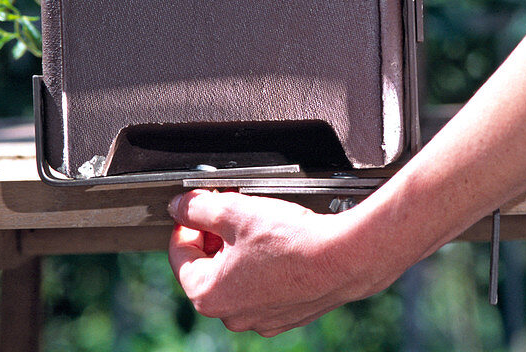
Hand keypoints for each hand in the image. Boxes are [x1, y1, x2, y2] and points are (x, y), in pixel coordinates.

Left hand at [167, 189, 392, 335]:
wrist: (345, 257)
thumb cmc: (293, 239)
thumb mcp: (236, 211)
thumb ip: (198, 208)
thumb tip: (180, 206)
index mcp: (208, 294)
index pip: (180, 253)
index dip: (188, 223)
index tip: (199, 207)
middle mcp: (232, 315)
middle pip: (210, 267)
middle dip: (218, 237)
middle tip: (234, 210)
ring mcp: (262, 319)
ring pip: (239, 278)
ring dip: (243, 252)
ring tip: (263, 225)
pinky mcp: (288, 315)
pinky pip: (266, 288)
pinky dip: (268, 267)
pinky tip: (283, 246)